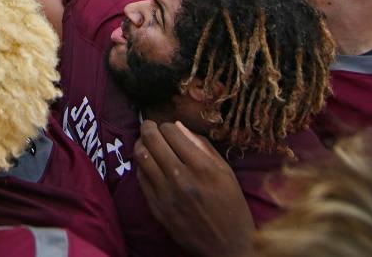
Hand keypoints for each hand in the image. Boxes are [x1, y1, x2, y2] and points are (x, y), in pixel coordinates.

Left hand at [135, 121, 253, 256]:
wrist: (227, 246)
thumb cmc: (231, 206)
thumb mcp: (225, 172)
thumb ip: (202, 146)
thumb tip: (178, 126)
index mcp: (202, 167)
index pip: (172, 132)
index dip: (167, 126)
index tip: (169, 128)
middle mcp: (181, 178)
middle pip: (152, 140)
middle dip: (148, 128)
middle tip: (149, 126)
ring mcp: (166, 194)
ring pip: (141, 157)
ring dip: (141, 144)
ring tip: (145, 142)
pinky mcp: (156, 208)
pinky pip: (140, 177)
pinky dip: (141, 166)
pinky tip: (148, 164)